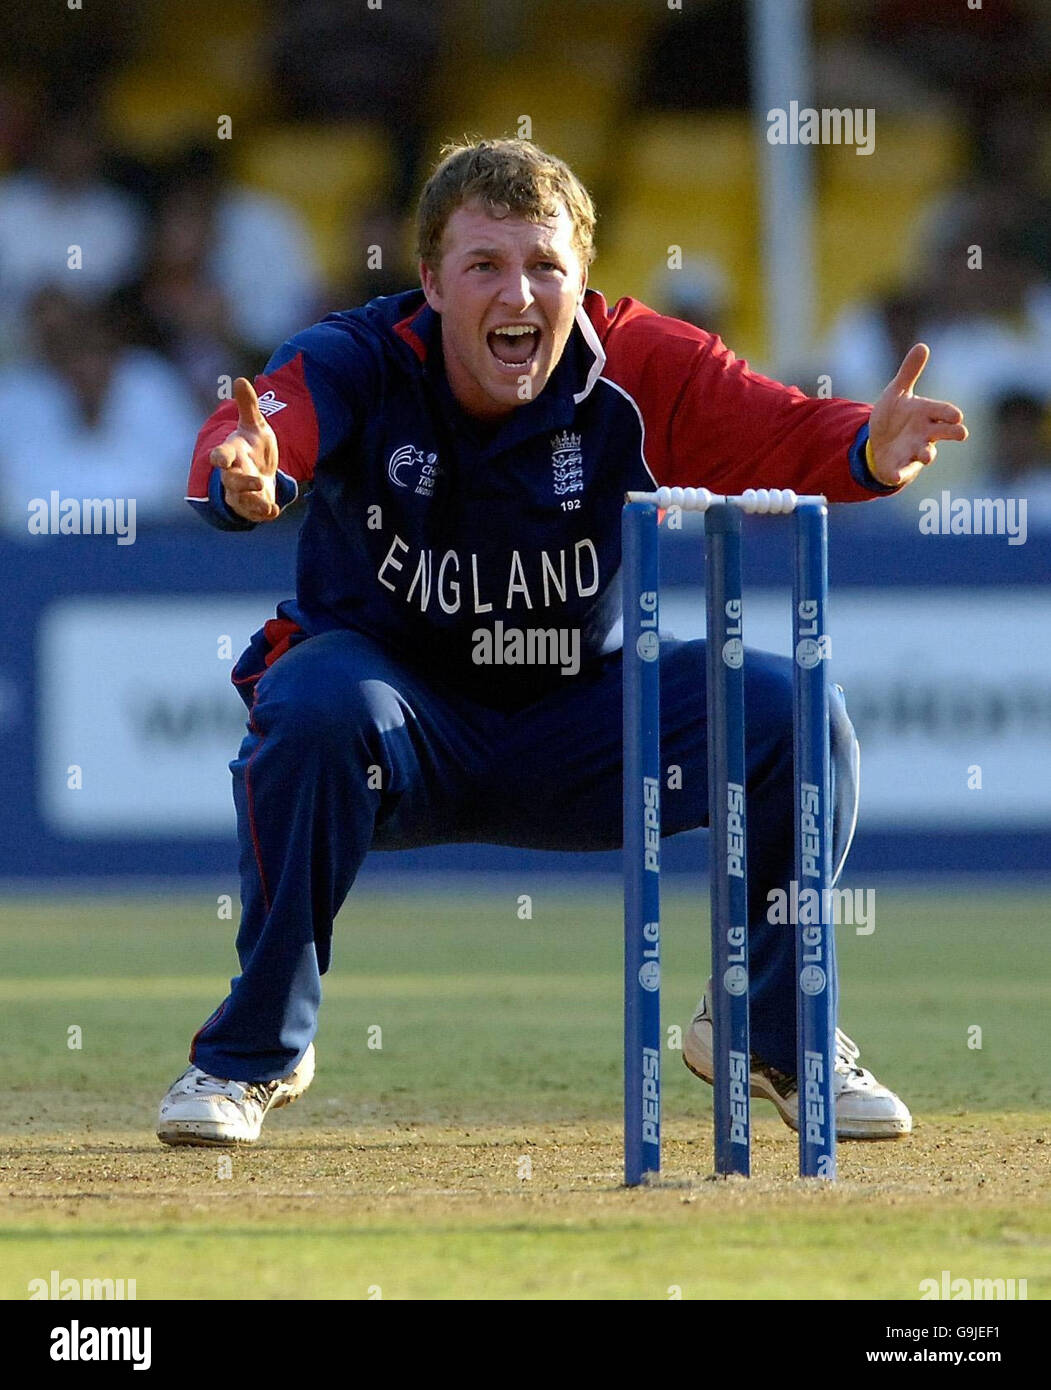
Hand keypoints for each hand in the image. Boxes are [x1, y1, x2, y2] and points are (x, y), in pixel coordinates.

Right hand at [210, 377, 280, 521]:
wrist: (261, 469)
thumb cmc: (254, 446)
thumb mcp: (255, 425)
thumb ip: (248, 406)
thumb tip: (241, 380)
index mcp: (232, 454)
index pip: (222, 455)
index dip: (220, 457)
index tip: (218, 459)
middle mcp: (233, 475)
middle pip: (232, 482)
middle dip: (243, 483)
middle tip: (259, 481)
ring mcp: (241, 493)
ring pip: (242, 501)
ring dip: (255, 503)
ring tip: (269, 505)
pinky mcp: (252, 507)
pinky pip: (255, 514)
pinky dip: (264, 514)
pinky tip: (275, 512)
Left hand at [867, 344, 967, 488]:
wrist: (878, 442)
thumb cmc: (894, 415)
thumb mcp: (897, 392)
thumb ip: (909, 372)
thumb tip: (922, 346)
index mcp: (927, 413)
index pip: (943, 411)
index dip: (949, 413)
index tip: (957, 415)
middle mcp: (926, 433)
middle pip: (944, 433)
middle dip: (952, 433)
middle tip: (961, 432)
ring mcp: (915, 451)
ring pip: (927, 454)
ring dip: (927, 454)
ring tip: (927, 455)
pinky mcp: (901, 466)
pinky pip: (902, 471)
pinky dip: (900, 473)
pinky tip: (895, 475)